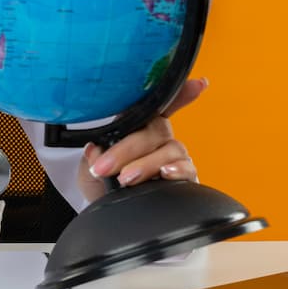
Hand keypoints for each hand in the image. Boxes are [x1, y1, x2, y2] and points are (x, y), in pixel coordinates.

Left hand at [77, 77, 207, 198]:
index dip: (178, 92)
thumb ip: (94, 153)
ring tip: (126, 178)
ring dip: (146, 164)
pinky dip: (178, 170)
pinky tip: (166, 173)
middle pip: (154, 131)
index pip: (156, 103)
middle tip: (105, 167)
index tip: (198, 83)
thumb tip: (96, 149)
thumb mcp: (89, 165)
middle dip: (127, 150)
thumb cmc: (102, 179)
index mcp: (137, 122)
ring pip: (170, 150)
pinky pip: (188, 168)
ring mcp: (172, 154)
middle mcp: (158, 135)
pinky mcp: (184, 176)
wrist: (104, 205)